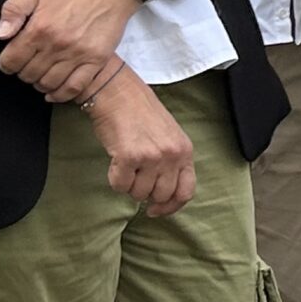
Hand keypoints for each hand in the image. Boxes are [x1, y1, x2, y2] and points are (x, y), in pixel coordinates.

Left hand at [0, 0, 142, 99]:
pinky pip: (74, 87)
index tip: (11, 61)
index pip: (11, 61)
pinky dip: (61, 94)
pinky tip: (54, 91)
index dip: (6, 64)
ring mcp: (78, 54)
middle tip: (28, 65)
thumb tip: (1, 35)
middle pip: (28, 75)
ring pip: (49, 84)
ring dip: (40, 83)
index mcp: (39, 27)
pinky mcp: (96, 60)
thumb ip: (13, 9)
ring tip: (41, 75)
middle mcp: (57, 44)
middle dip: (23, 73)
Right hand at [83, 69, 195, 216]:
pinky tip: (115, 161)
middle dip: (144, 193)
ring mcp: (152, 156)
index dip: (170, 207)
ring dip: (128, 184)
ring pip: (138, 193)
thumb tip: (162, 194)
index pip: (186, 192)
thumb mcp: (168, 135)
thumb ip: (171, 160)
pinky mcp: (129, 156)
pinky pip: (120, 185)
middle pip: (160, 196)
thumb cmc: (139, 112)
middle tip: (134, 177)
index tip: (156, 210)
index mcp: (185, 150)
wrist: (117, 91)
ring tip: (125, 162)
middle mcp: (172, 155)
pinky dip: (114, 178)